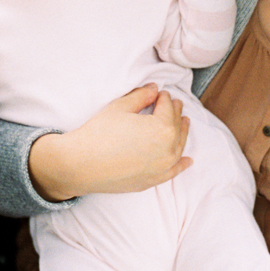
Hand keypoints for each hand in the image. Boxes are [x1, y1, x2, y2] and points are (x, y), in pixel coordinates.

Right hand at [28, 84, 190, 201]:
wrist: (81, 164)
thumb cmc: (99, 132)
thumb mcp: (120, 107)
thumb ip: (141, 96)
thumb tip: (154, 89)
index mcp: (162, 128)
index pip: (167, 107)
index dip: (164, 97)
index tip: (161, 93)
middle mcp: (168, 150)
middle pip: (176, 126)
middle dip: (175, 112)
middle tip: (173, 103)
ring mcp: (162, 168)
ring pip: (178, 147)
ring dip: (182, 134)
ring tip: (184, 123)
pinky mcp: (152, 180)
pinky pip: (173, 171)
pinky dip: (182, 165)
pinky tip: (188, 160)